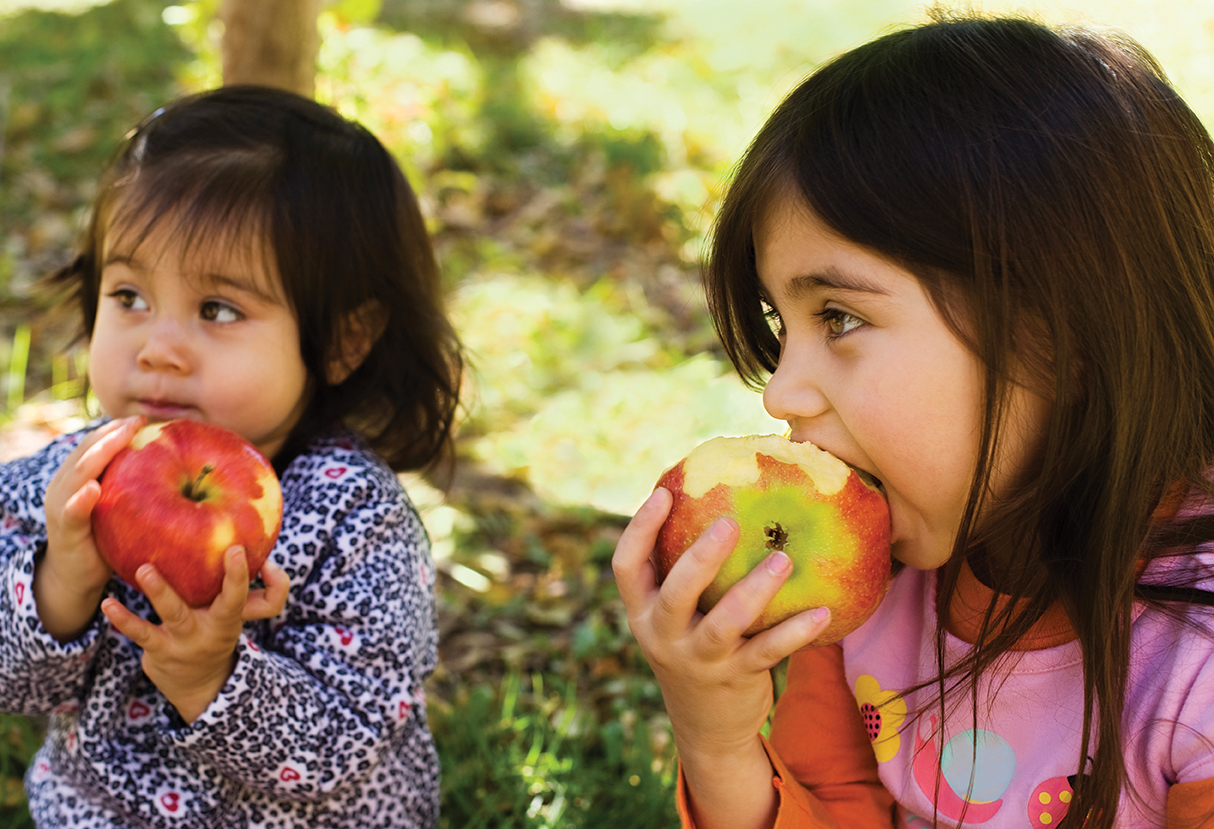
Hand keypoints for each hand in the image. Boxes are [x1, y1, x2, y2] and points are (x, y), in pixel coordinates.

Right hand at [34, 416, 144, 640]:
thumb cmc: (105, 536)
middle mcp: (66, 484)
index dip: (118, 429)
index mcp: (79, 475)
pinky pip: (71, 511)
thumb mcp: (121, 506)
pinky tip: (94, 490)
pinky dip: (81, 499)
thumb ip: (136, 486)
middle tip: (138, 421)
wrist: (77, 577)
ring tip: (121, 438)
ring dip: (99, 454)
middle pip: (87, 450)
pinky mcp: (65, 530)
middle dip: (113, 434)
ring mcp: (61, 506)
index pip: (96, 443)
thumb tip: (182, 466)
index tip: (144, 418)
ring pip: (78, 473)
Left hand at [102, 546, 289, 722]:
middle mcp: (213, 629)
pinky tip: (108, 603)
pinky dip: (123, 619)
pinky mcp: (159, 650)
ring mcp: (186, 641)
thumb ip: (257, 586)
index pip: (251, 597)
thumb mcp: (242, 616)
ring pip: (175, 615)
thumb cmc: (219, 632)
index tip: (236, 548)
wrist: (201, 686)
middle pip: (225, 606)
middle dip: (222, 580)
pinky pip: (140, 633)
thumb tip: (258, 553)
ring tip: (143, 571)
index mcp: (233, 616)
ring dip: (160, 592)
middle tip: (215, 553)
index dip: (243, 574)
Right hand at [612, 487, 831, 828]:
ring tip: (783, 560)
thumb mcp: (675, 618)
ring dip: (755, 590)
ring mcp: (698, 660)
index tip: (663, 492)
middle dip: (701, 557)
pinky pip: (769, 651)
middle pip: (675, 592)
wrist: (706, 729)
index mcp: (643, 612)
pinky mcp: (735, 679)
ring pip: (724, 623)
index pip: (626, 567)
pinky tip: (823, 612)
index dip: (640, 528)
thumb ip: (683, 574)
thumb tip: (716, 501)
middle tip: (730, 523)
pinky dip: (796, 632)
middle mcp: (663, 636)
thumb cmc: (694, 649)